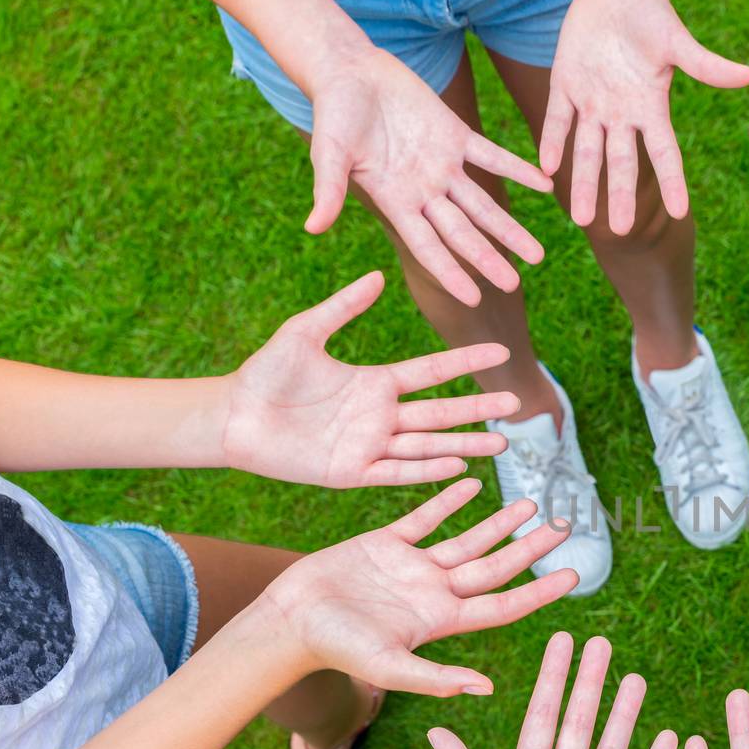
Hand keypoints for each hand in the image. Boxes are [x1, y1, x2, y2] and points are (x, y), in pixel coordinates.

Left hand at [221, 272, 522, 487]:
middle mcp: (380, 416)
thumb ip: (343, 308)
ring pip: (429, 445)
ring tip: (502, 441)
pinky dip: (427, 470)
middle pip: (442, 412)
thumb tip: (378, 274)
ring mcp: (370, 446)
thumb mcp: (304, 332)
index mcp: (375, 382)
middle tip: (517, 402)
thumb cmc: (265, 373)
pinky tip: (457, 464)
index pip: (432, 372)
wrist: (232, 416)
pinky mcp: (352, 473)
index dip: (465, 362)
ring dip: (465, 443)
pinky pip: (397, 471)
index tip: (500, 351)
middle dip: (479, 408)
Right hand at [261, 479, 575, 693]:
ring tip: (529, 505)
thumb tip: (487, 688)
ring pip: (467, 540)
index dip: (540, 592)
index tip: (575, 575)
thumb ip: (436, 676)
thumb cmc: (336, 648)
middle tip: (564, 525)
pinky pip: (425, 518)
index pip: (504, 604)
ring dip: (498, 524)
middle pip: (495, 567)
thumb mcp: (388, 666)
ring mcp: (411, 568)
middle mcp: (434, 593)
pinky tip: (472, 484)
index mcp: (442, 620)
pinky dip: (448, 501)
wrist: (288, 620)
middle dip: (530, 548)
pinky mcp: (385, 544)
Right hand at [306, 48, 552, 305]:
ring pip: (483, 203)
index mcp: (396, 201)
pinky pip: (493, 157)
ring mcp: (443, 165)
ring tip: (538, 255)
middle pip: (462, 232)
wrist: (351, 72)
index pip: (428, 245)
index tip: (474, 299)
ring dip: (510, 228)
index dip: (450, 272)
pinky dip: (518, 169)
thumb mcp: (329, 152)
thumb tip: (312, 228)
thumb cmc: (334, 114)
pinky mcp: (456, 135)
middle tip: (514, 284)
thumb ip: (327, 189)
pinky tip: (545, 187)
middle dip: (488, 259)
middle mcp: (424, 191)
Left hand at [427, 633, 677, 748]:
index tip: (562, 639)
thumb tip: (438, 728)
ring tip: (636, 677)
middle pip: (580, 722)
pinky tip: (669, 737)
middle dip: (590, 682)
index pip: (543, 715)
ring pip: (612, 748)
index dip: (553, 677)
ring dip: (625, 714)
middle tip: (602, 641)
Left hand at [542, 0, 748, 232]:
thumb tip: (748, 76)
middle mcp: (623, 113)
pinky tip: (545, 169)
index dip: (673, 182)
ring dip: (583, 183)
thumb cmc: (653, 14)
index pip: (665, 154)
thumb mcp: (678, 43)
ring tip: (579, 219)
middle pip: (622, 163)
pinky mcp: (565, 85)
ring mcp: (593, 102)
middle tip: (618, 231)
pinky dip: (551, 142)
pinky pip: (557, 120)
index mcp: (651, 107)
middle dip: (620, 196)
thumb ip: (707, 66)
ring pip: (587, 151)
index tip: (681, 213)